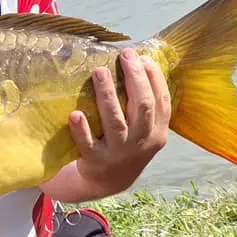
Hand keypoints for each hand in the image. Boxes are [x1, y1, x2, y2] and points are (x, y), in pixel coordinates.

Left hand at [42, 48, 170, 201]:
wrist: (108, 181)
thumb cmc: (127, 145)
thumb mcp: (145, 130)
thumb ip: (145, 105)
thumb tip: (139, 63)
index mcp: (157, 132)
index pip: (161, 101)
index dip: (154, 77)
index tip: (141, 57)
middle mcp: (140, 142)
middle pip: (142, 106)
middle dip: (135, 78)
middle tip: (124, 56)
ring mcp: (118, 152)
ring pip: (115, 122)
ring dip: (108, 95)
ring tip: (99, 72)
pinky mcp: (95, 160)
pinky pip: (88, 144)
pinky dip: (82, 129)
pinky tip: (75, 114)